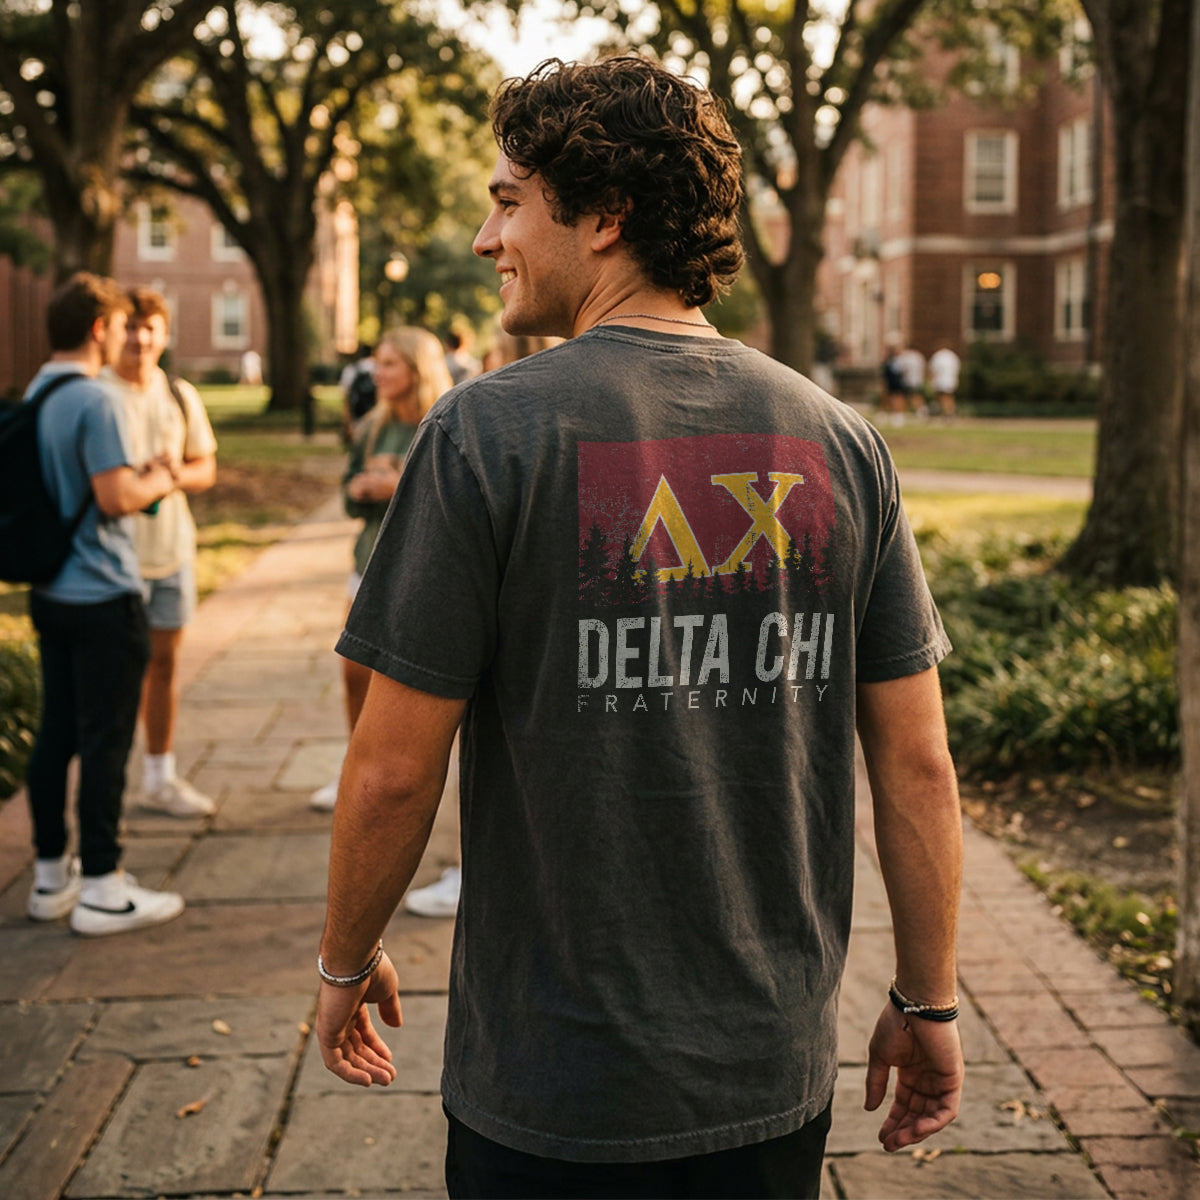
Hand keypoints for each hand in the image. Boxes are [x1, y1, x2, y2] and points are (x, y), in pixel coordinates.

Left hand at [315, 950, 403, 1086]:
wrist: (355, 960)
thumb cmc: (372, 969)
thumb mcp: (387, 991)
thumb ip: (390, 1009)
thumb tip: (396, 1026)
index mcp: (353, 1004)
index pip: (363, 1033)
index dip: (377, 1048)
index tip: (390, 1060)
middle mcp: (340, 1016)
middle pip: (356, 1048)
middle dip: (374, 1063)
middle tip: (390, 1077)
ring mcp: (332, 1025)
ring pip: (347, 1058)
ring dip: (367, 1071)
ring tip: (386, 1080)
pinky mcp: (326, 1033)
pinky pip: (335, 1062)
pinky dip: (350, 1074)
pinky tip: (367, 1080)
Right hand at [864, 1002, 963, 1151]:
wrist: (915, 1005)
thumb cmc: (896, 1023)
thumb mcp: (880, 1056)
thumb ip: (876, 1082)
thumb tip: (869, 1109)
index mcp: (910, 1072)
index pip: (904, 1105)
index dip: (893, 1122)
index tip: (881, 1137)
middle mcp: (927, 1079)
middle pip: (917, 1114)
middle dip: (902, 1131)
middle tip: (888, 1144)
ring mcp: (941, 1080)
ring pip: (931, 1117)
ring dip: (916, 1131)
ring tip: (898, 1140)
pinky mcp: (953, 1079)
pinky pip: (947, 1110)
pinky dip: (933, 1122)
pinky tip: (916, 1128)